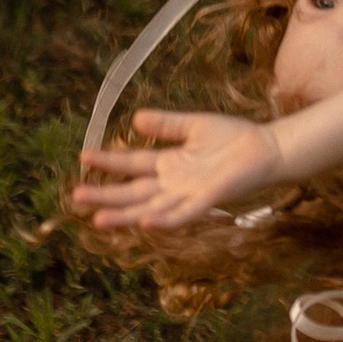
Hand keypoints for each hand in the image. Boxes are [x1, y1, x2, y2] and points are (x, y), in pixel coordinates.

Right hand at [69, 107, 283, 231]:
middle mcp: (173, 184)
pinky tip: (144, 222)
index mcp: (168, 164)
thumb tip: (135, 119)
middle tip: (76, 197)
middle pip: (132, 193)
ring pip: (150, 209)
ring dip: (125, 216)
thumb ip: (166, 125)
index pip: (131, 164)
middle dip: (105, 196)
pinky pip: (182, 214)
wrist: (266, 148)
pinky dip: (163, 220)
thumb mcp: (194, 125)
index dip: (108, 162)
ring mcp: (188, 194)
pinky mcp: (207, 200)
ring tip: (98, 219)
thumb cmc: (232, 138)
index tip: (83, 156)